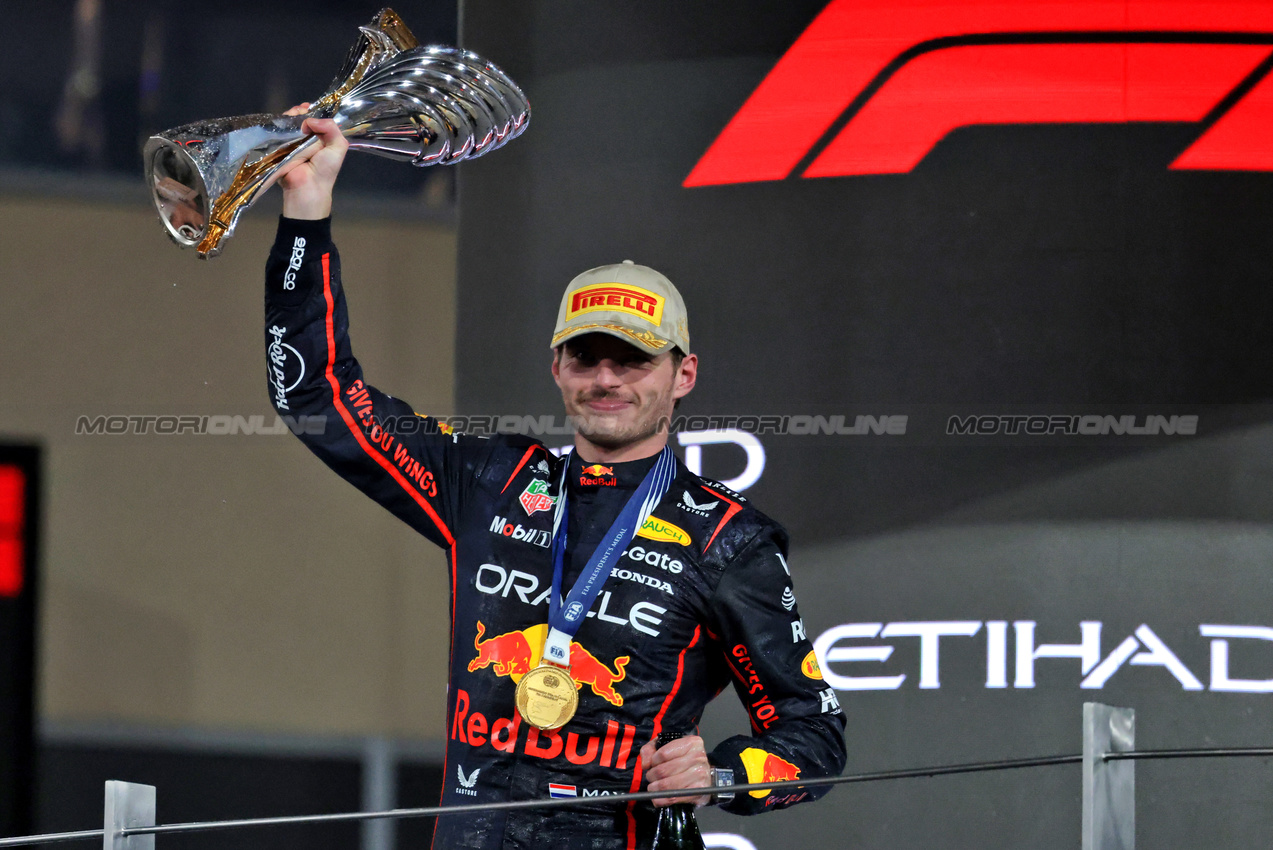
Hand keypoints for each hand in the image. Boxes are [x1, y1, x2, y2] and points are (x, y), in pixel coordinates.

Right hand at [276, 102, 348, 219]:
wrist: (308, 186)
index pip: (316, 120)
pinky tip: (284, 120)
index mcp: (321, 139)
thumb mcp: (338, 147)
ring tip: (294, 114)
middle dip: (300, 111)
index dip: (313, 112)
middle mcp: (306, 139)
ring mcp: (292, 142)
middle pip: (301, 119)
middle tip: (301, 110)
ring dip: (291, 115)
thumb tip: (310, 119)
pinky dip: (280, 123)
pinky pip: (278, 131)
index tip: (309, 107)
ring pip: (289, 122)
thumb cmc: (325, 169)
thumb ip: (331, 128)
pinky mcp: (278, 145)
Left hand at [640, 735, 712, 806]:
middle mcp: (698, 757)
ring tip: (653, 787)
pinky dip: (661, 800)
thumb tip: (646, 764)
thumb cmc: (683, 758)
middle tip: (651, 778)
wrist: (705, 773)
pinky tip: (658, 798)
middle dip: (652, 776)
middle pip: (663, 770)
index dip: (653, 761)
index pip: (663, 754)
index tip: (653, 764)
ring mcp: (700, 775)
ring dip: (655, 788)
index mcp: (691, 743)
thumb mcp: (666, 746)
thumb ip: (650, 750)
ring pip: (667, 785)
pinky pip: (674, 797)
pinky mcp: (698, 791)